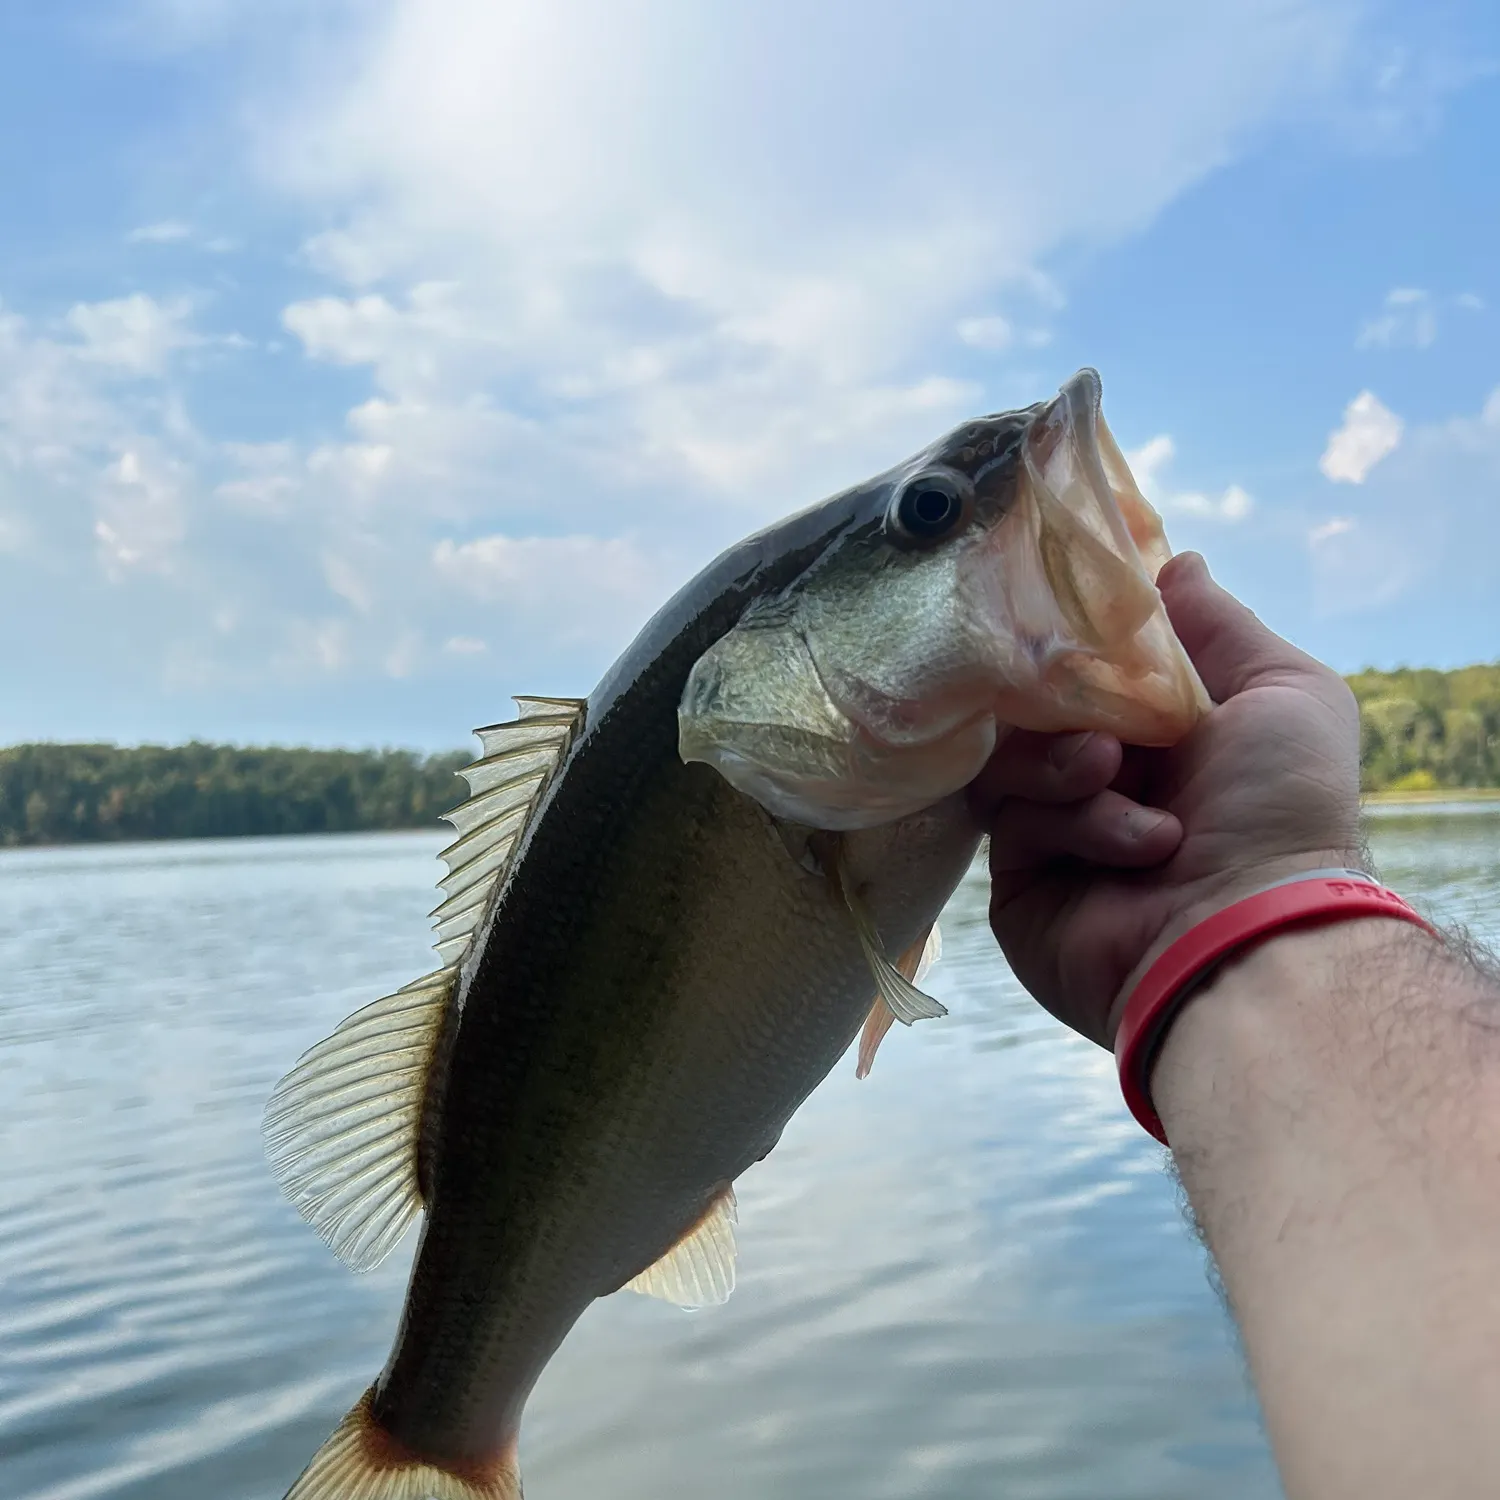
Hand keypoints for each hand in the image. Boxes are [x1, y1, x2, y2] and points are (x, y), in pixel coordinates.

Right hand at [969, 551, 1365, 1048]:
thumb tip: (1174, 561)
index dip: (1082, 647)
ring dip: (1066, 762)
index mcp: (1163, 742)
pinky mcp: (1019, 886)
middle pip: (1037, 711)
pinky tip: (1134, 843)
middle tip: (1106, 716)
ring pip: (1010, 760)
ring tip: (1114, 775)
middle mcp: (1108, 786)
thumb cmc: (1280, 809)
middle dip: (1070, 705)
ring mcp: (1058, 839)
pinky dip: (1070, 820)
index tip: (1074, 621)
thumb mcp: (1284, 691)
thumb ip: (1220, 625)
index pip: (1091, 674)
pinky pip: (1008, 820)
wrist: (1247, 928)